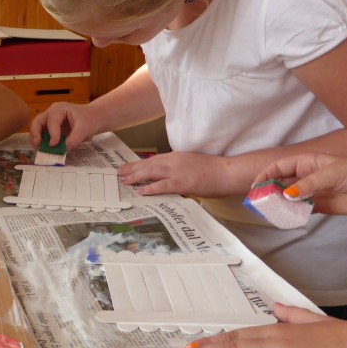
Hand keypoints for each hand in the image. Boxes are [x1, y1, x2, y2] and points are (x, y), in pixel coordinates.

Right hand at [28, 102, 100, 151]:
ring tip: (40, 150)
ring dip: (36, 140)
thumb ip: (73, 139)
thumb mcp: (84, 129)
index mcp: (59, 109)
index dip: (52, 133)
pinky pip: (41, 135)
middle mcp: (51, 113)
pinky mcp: (50, 129)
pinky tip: (45, 150)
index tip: (54, 145)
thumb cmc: (89, 119)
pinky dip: (41, 142)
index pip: (51, 121)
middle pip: (37, 121)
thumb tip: (63, 150)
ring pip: (36, 128)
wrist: (93, 119)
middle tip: (38, 146)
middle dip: (35, 134)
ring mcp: (49, 121)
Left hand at [117, 151, 238, 197]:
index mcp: (176, 156)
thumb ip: (178, 168)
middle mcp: (174, 161)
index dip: (139, 163)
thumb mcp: (191, 164)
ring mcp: (178, 171)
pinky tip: (141, 191)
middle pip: (148, 164)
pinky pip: (163, 185)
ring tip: (124, 180)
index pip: (153, 159)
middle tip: (119, 173)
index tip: (127, 166)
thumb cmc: (212, 170)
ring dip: (136, 176)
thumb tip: (166, 176)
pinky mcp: (183, 183)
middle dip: (132, 169)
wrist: (227, 171)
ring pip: (152, 172)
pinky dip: (151, 188)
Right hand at [252, 153, 346, 214]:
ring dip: (281, 205)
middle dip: (270, 192)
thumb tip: (287, 195)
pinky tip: (288, 218)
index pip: (280, 167)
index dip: (266, 175)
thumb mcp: (333, 174)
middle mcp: (309, 176)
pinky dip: (294, 214)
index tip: (257, 188)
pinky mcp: (324, 206)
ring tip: (271, 213)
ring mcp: (316, 192)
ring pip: (291, 198)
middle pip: (283, 183)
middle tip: (260, 204)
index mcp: (309, 162)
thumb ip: (309, 185)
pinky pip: (304, 210)